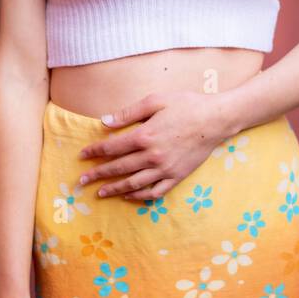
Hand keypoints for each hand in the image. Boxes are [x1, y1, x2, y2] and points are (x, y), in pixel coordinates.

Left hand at [76, 90, 231, 200]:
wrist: (216, 119)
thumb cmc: (186, 105)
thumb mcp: (155, 100)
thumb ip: (129, 113)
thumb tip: (104, 121)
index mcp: (145, 136)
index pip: (112, 147)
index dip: (95, 152)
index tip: (82, 156)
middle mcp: (152, 156)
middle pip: (119, 168)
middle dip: (98, 175)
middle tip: (82, 181)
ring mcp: (165, 169)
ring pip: (134, 184)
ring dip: (114, 189)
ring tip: (100, 193)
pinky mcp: (177, 177)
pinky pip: (155, 192)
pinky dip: (139, 196)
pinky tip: (129, 196)